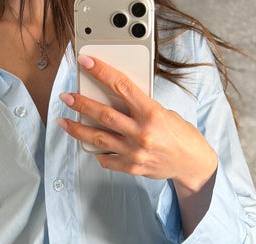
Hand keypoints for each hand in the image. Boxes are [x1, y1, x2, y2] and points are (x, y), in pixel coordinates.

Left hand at [56, 54, 217, 192]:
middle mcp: (141, 133)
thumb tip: (114, 100)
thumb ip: (139, 107)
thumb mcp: (163, 112)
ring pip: (98, 138)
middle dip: (81, 104)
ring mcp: (134, 152)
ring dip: (78, 129)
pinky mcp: (131, 167)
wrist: (190, 162)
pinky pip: (106, 160)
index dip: (101, 72)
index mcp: (151, 113)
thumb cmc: (179, 134)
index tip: (86, 63)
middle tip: (67, 98)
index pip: (121, 86)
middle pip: (103, 115)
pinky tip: (90, 145)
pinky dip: (97, 152)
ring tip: (64, 122)